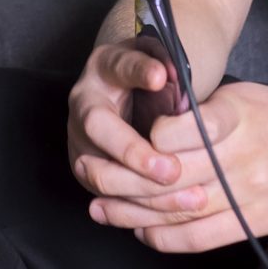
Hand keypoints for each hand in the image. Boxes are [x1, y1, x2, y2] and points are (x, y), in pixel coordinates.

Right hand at [66, 36, 187, 194]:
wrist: (122, 94)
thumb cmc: (147, 76)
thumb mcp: (157, 59)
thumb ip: (167, 61)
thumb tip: (173, 75)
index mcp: (103, 68)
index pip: (119, 67)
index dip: (139, 72)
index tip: (161, 78)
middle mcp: (83, 104)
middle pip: (96, 128)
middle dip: (133, 152)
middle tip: (171, 169)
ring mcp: (80, 141)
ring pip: (99, 172)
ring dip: (142, 188)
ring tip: (187, 196)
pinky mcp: (88, 172)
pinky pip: (110, 197)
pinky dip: (143, 208)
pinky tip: (176, 209)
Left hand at [78, 82, 267, 253]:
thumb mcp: (247, 95)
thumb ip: (202, 112)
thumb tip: (150, 126)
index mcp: (240, 117)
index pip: (182, 131)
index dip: (147, 138)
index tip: (127, 136)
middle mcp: (244, 158)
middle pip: (170, 175)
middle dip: (122, 177)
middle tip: (88, 172)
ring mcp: (251, 195)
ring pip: (179, 210)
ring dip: (132, 211)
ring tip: (99, 206)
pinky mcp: (256, 223)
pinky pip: (201, 238)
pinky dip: (165, 237)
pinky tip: (139, 229)